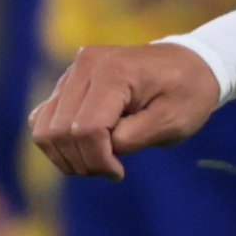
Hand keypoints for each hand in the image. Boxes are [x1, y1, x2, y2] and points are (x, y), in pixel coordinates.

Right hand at [29, 42, 220, 180]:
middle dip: (81, 161)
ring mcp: (74, 70)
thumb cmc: (188, 93)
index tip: (118, 173)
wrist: (191, 63)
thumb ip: (133, 137)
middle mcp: (86, 66)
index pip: (85, 129)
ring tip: (99, 162)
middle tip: (110, 170)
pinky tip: (89, 146)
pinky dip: (61, 139)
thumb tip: (99, 149)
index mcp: (114, 73)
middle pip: (58, 130)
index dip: (97, 159)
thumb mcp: (173, 122)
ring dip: (66, 154)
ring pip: (44, 126)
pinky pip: (46, 116)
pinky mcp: (69, 79)